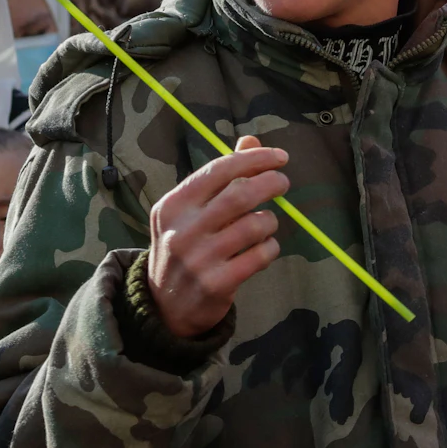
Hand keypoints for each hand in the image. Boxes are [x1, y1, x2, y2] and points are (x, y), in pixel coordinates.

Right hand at [147, 134, 287, 337]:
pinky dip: (270, 248)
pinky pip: (259, 256)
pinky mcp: (217, 284)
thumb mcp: (189, 210)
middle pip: (240, 194)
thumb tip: (251, 141)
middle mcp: (183, 230)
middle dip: (270, 183)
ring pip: (254, 226)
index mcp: (174, 204)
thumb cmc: (184, 245)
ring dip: (270, 220)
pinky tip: (266, 247)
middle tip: (283, 183)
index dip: (254, 159)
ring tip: (267, 223)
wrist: (164, 306)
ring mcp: (199, 259)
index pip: (219, 170)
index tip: (280, 157)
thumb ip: (219, 175)